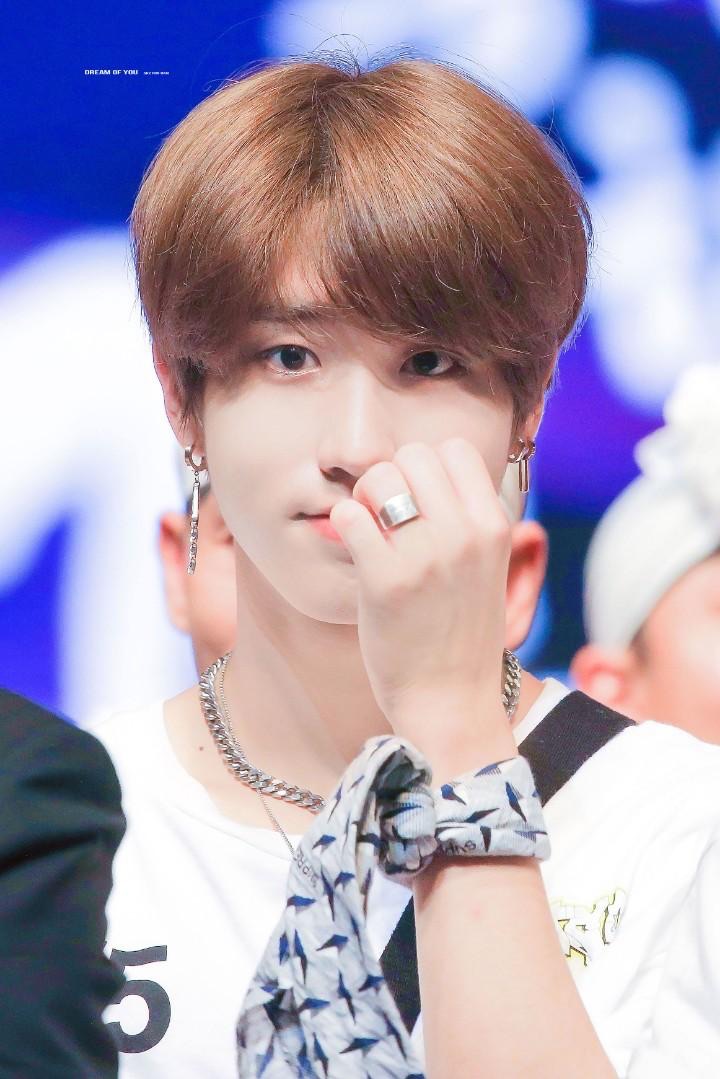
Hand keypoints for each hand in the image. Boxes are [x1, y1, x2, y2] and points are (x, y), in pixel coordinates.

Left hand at [329, 438, 512, 756]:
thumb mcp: (485, 568)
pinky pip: (350, 516)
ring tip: (369, 533)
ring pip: (379, 477)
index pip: (453, 449)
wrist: (451, 702)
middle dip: (391, 478)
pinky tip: (354, 549)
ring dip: (364, 499)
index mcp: (494, 525)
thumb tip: (418, 471)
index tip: (416, 500)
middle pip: (412, 454)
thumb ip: (464, 519)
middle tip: (385, 517)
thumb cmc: (460, 633)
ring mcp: (427, 556)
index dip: (426, 467)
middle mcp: (466, 533)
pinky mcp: (386, 580)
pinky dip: (344, 526)